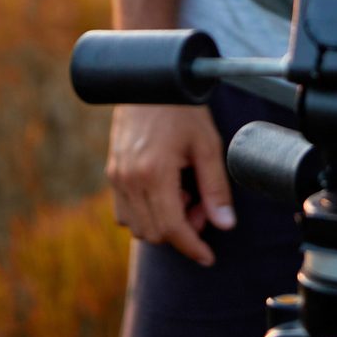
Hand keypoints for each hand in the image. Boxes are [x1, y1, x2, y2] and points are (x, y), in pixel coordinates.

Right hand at [105, 103, 235, 264]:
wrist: (150, 80)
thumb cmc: (181, 108)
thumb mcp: (208, 145)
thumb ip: (216, 188)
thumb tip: (224, 224)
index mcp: (154, 173)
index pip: (171, 229)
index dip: (192, 248)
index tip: (208, 256)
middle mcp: (129, 179)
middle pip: (154, 233)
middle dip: (182, 231)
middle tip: (202, 206)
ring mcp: (116, 176)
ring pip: (137, 226)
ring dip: (163, 222)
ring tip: (184, 193)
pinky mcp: (112, 171)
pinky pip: (124, 211)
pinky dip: (146, 213)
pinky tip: (165, 190)